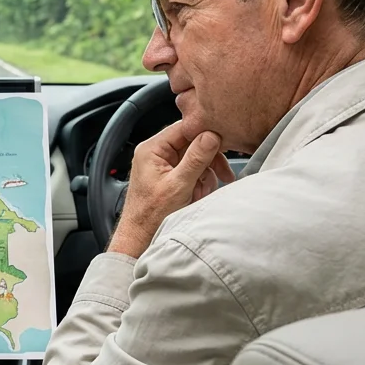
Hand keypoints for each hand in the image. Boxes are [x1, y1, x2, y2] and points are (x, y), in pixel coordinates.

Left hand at [108, 122, 233, 257]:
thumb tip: (211, 135)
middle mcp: (156, 153)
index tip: (224, 143)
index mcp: (152, 149)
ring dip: (205, 175)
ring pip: (195, 158)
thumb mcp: (178, 185)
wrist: (141, 237)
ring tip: (202, 192)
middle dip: (208, 161)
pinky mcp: (169, 176)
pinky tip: (199, 195)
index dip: (205, 134)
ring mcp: (163, 165)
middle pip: (192, 143)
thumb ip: (196, 159)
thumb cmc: (151, 215)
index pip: (184, 127)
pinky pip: (192, 171)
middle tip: (223, 173)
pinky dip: (200, 182)